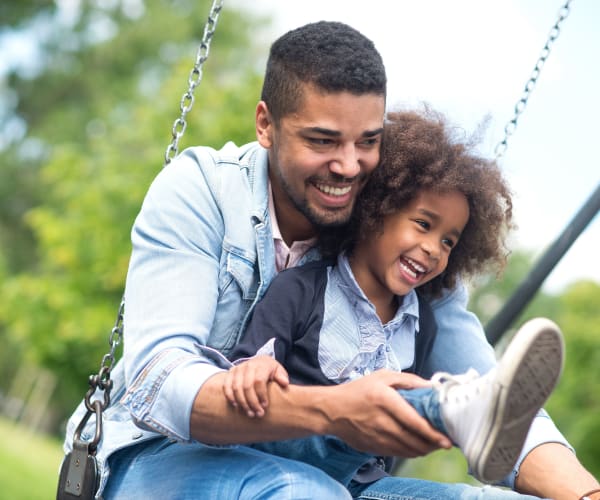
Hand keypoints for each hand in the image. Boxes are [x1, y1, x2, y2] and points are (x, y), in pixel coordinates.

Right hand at [223, 355, 288, 417]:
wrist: (259, 361)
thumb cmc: (270, 370)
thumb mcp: (278, 371)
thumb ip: (281, 376)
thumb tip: (284, 383)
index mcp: (262, 364)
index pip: (259, 381)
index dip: (261, 395)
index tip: (265, 406)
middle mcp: (248, 365)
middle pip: (247, 386)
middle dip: (252, 403)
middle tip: (258, 414)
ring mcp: (238, 369)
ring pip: (236, 388)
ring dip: (242, 403)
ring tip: (249, 413)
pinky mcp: (230, 373)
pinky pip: (227, 386)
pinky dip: (230, 397)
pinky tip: (236, 406)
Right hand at [321, 370, 451, 457]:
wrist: (331, 410)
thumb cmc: (358, 390)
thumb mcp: (382, 377)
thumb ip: (408, 380)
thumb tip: (431, 387)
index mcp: (384, 400)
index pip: (414, 422)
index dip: (433, 433)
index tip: (447, 439)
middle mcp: (381, 421)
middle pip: (414, 440)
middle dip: (433, 444)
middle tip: (445, 442)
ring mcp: (376, 437)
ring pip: (408, 450)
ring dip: (424, 450)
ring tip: (433, 445)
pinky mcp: (373, 448)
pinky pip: (398, 454)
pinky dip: (411, 452)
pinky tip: (417, 446)